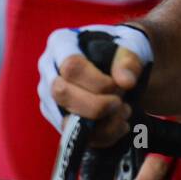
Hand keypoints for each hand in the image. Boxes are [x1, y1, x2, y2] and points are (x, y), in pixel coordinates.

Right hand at [37, 24, 152, 147]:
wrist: (120, 65)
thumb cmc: (121, 50)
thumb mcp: (131, 45)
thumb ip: (129, 60)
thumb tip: (126, 82)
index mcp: (62, 43)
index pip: (71, 66)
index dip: (99, 82)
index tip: (121, 86)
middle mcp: (49, 70)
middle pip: (61, 93)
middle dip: (97, 105)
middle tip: (121, 102)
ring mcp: (50, 96)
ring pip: (65, 120)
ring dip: (102, 123)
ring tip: (125, 112)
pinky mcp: (58, 118)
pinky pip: (75, 136)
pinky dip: (103, 135)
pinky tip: (121, 124)